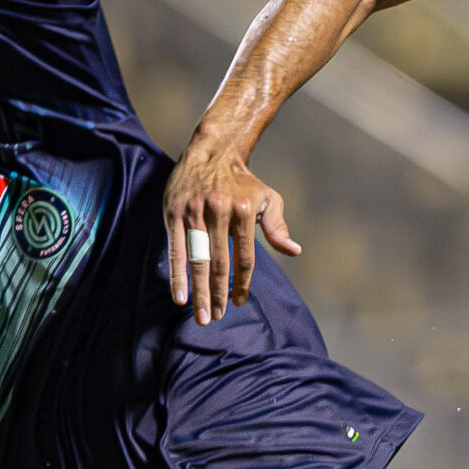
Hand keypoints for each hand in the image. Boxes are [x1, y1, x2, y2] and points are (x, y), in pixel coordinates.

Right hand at [162, 130, 299, 323]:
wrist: (212, 150)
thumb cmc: (243, 181)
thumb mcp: (268, 199)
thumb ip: (278, 227)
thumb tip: (293, 251)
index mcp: (244, 211)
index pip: (244, 257)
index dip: (242, 283)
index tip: (240, 302)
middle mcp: (218, 211)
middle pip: (218, 263)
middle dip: (218, 294)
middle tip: (217, 317)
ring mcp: (194, 212)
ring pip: (196, 260)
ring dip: (199, 292)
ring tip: (202, 315)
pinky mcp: (174, 212)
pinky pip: (176, 250)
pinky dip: (177, 275)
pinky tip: (179, 297)